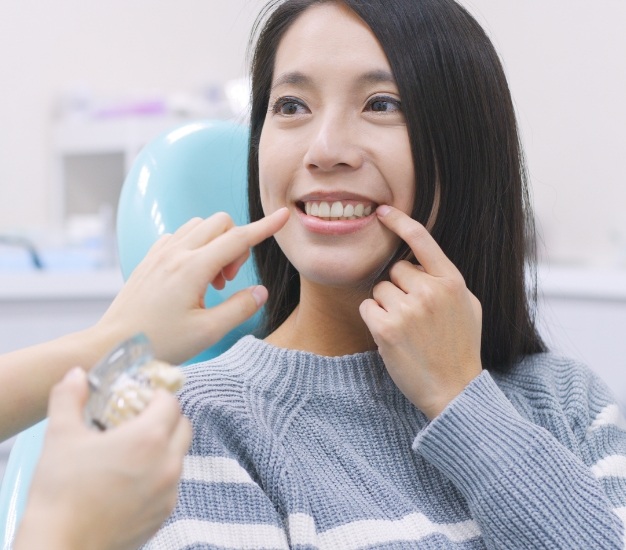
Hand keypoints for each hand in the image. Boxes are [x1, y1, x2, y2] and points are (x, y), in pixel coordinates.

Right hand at [15, 367, 190, 549]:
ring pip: (179, 456)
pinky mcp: (164, 515)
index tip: (139, 397)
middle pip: (183, 426)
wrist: (59, 547)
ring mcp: (169, 491)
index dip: (156, 395)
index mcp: (149, 438)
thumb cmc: (61, 491)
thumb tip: (76, 375)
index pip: (170, 402)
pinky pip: (171, 484)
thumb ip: (70, 397)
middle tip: (139, 419)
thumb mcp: (60, 435)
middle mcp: (168, 463)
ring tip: (133, 451)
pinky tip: (132, 479)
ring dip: (165, 446)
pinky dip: (159, 474)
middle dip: (166, 417)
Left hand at [95, 208, 289, 363]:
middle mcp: (175, 253)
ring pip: (199, 226)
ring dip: (215, 244)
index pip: (239, 238)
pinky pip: (180, 236)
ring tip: (210, 281)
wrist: (112, 346)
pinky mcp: (149, 259)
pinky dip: (195, 247)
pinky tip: (191, 276)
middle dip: (236, 245)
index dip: (265, 227)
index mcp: (192, 268)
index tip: (283, 217)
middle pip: (220, 223)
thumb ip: (240, 308)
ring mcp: (159, 253)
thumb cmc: (159, 343)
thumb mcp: (208, 332)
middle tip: (228, 281)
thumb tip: (260, 291)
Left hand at [359, 206, 481, 418]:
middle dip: (398, 288)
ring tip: (406, 330)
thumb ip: (446, 281)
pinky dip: (374, 320)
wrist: (454, 390)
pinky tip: (392, 337)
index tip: (382, 211)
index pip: (422, 240)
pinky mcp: (387, 328)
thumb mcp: (468, 307)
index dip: (400, 221)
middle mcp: (430, 291)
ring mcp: (408, 309)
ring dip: (386, 306)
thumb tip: (422, 261)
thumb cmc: (460, 348)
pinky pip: (367, 308)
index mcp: (452, 282)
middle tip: (414, 316)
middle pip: (395, 271)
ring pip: (379, 290)